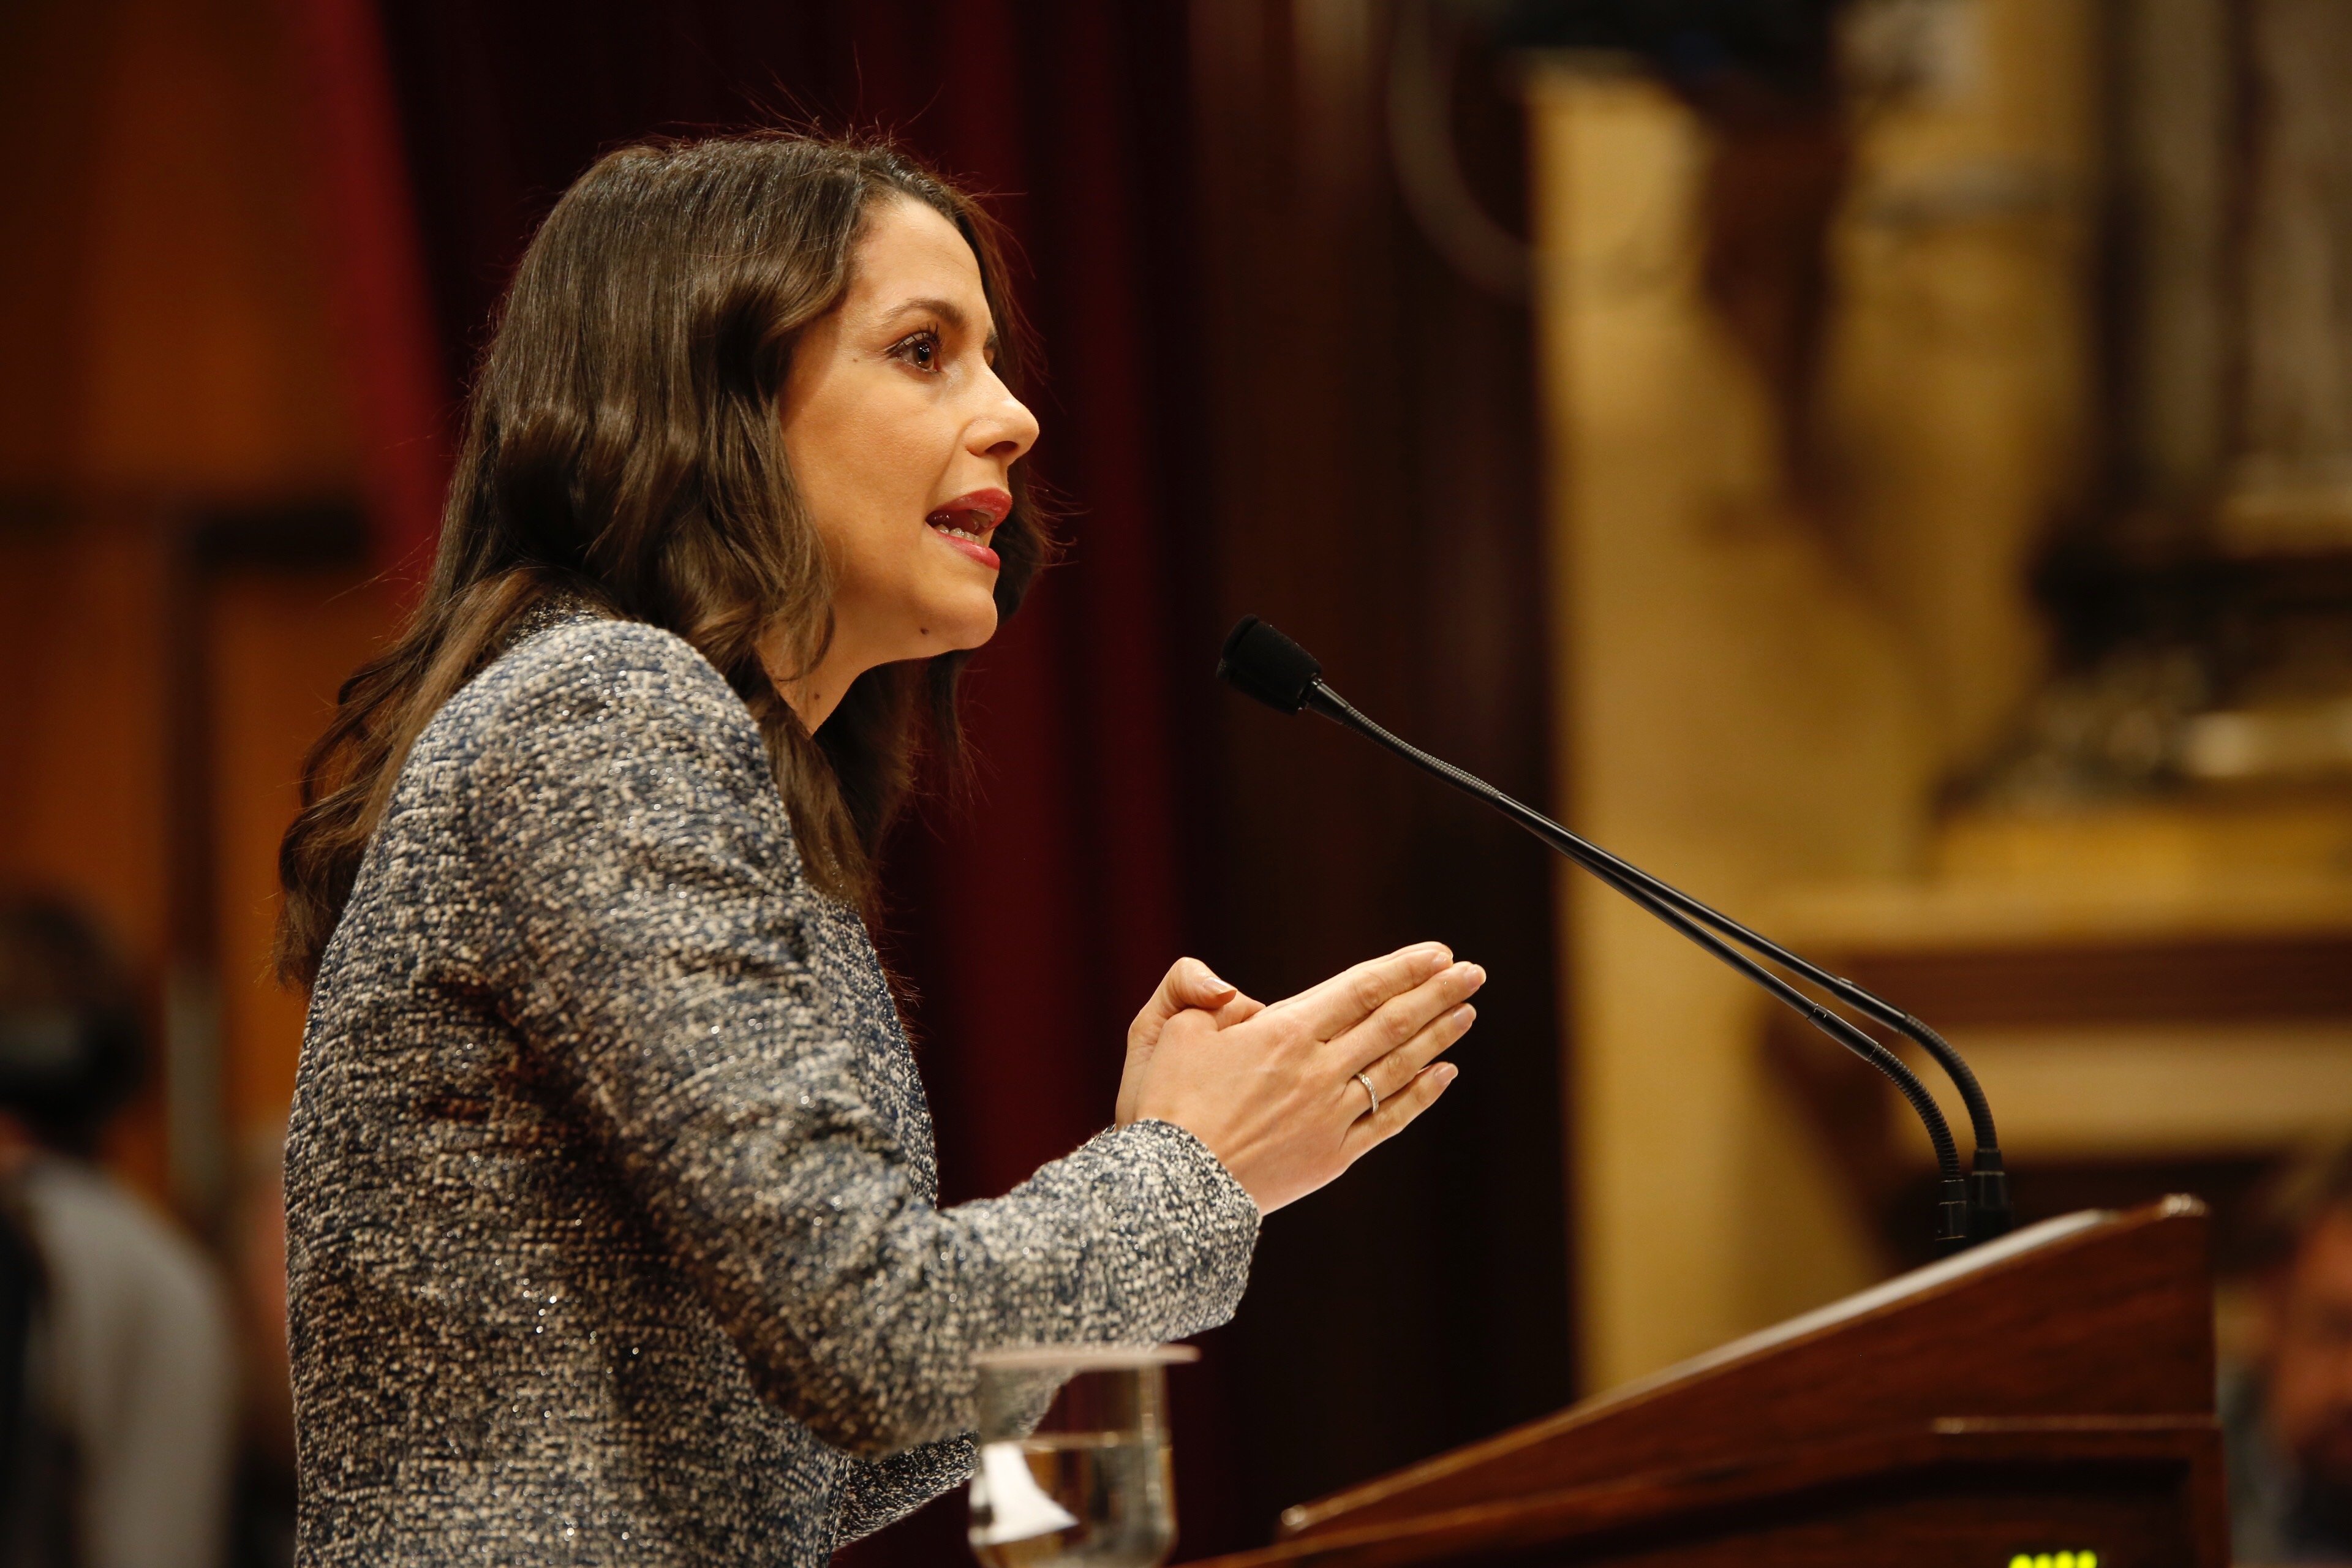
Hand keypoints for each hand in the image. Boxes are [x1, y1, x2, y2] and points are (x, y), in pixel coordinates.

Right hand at [1119, 943, 1483, 1213]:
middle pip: (1392, 1024)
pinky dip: (1421, 1094)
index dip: (1403, 969)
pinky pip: (1389, 1120)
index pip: (1360, 989)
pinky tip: (1443, 1073)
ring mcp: (1331, 1116)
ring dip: (1438, 1036)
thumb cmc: (1162, 1106)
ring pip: (1398, 1068)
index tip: (1439, 953)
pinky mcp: (1332, 1157)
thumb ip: (1195, 988)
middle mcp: (1318, 1071)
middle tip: (1472, 972)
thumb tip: (1242, 994)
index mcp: (1283, 1033)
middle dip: (1436, 994)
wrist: (1168, 1193)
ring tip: (1468, 1012)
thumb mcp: (1162, 1029)